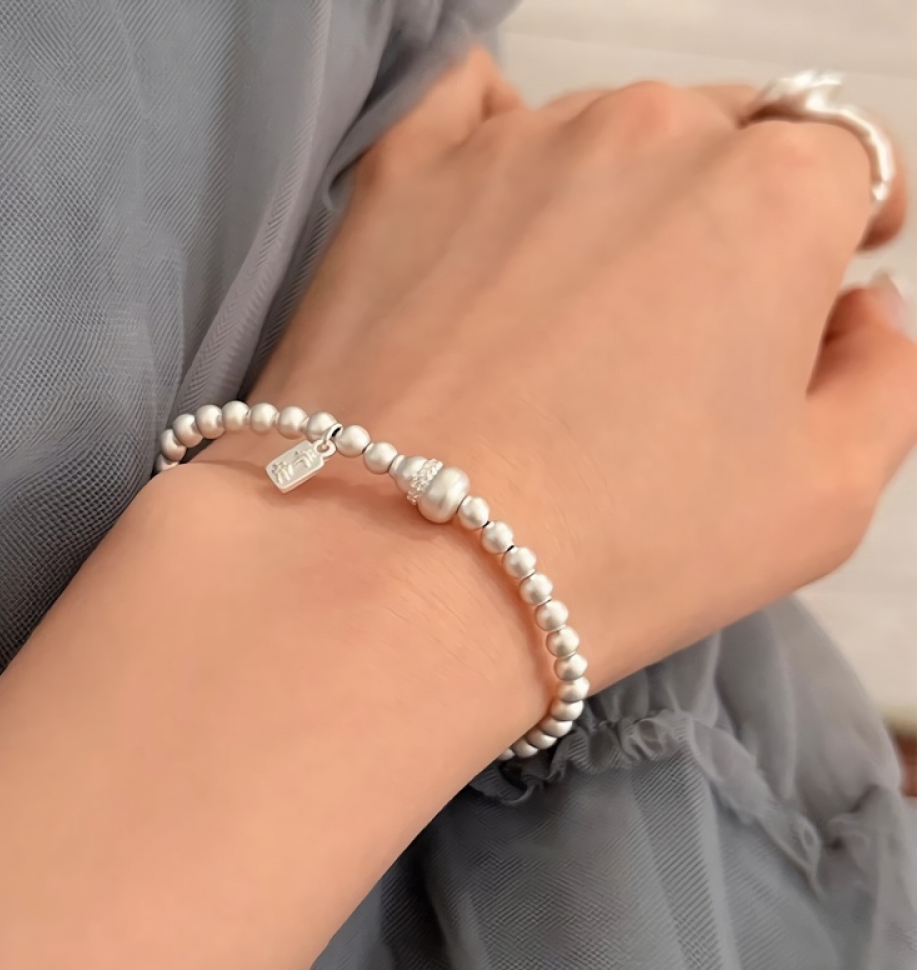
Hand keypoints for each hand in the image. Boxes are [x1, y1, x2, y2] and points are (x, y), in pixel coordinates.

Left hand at [240, 49, 915, 687]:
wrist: (398, 565)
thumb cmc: (615, 548)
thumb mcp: (820, 500)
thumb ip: (882, 379)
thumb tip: (862, 311)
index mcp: (773, 197)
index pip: (844, 160)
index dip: (844, 217)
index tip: (828, 260)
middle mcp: (647, 134)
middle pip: (724, 138)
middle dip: (733, 212)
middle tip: (690, 322)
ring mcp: (514, 143)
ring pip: (602, 134)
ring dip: (613, 197)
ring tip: (573, 314)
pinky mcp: (404, 174)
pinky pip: (469, 107)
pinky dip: (496, 141)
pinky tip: (496, 206)